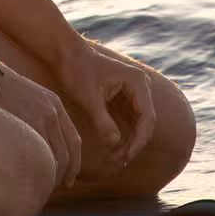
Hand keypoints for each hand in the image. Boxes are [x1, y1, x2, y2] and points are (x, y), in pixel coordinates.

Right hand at [0, 63, 82, 189]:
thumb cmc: (3, 87)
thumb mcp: (32, 96)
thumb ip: (43, 117)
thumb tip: (44, 146)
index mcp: (56, 105)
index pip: (74, 142)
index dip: (75, 164)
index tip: (69, 179)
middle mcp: (52, 113)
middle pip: (66, 154)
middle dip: (63, 174)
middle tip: (55, 187)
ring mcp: (38, 119)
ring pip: (52, 157)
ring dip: (49, 176)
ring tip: (40, 185)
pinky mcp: (23, 124)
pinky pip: (35, 153)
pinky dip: (35, 168)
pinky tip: (28, 176)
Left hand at [53, 39, 156, 165]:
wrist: (68, 55)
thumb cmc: (78, 71)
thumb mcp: (89, 98)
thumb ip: (103, 122)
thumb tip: (115, 145)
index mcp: (137, 82)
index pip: (146, 117)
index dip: (138, 140)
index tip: (126, 155)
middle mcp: (141, 86)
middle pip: (146, 122)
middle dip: (134, 143)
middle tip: (119, 160)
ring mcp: (136, 91)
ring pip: (140, 123)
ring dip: (130, 140)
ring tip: (116, 157)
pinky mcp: (127, 97)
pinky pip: (131, 119)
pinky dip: (125, 133)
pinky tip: (115, 147)